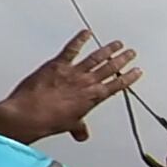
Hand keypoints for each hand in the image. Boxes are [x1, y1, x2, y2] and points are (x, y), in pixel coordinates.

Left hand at [0, 30, 141, 144]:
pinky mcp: (58, 64)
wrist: (28, 115)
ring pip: (97, 57)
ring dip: (108, 49)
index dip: (129, 78)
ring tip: (117, 43)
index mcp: (93, 97)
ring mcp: (73, 72)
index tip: (137, 71)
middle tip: (131, 53)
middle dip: (123, 59)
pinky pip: (72, 49)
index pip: (117, 85)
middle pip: (111, 68)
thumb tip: (81, 135)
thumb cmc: (48, 121)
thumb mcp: (69, 125)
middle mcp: (87, 82)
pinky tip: (86, 32)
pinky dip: (79, 39)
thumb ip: (78, 127)